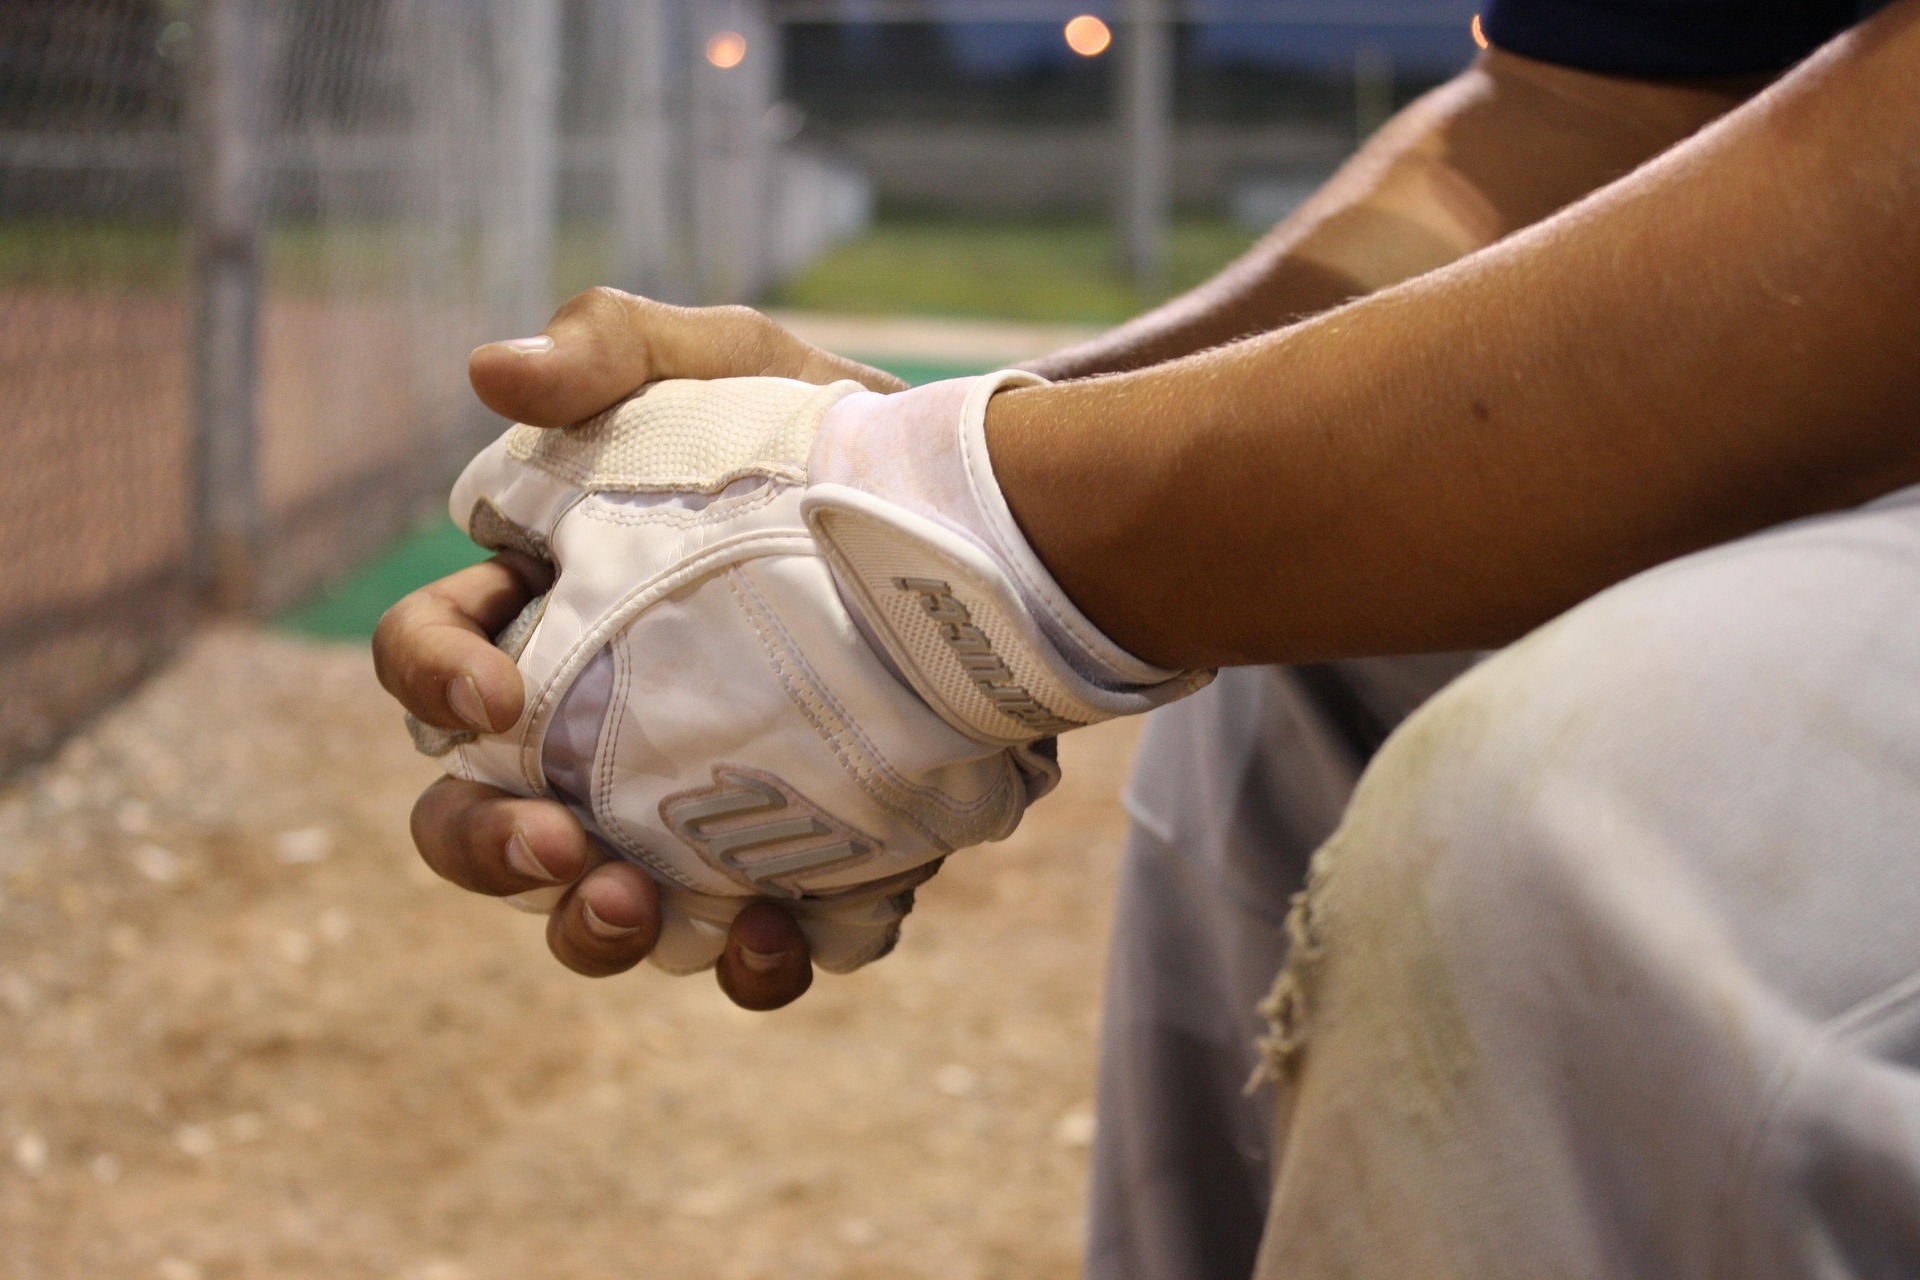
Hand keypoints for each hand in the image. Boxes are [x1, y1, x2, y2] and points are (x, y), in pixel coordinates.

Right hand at [374, 290, 900, 1009]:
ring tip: (642, 908)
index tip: (496, 695)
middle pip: (478, 819)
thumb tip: (492, 372)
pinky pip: (745, 939)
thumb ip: (616, 346)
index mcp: (547, 614)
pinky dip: (752, 959)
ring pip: (596, 904)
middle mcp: (599, 728)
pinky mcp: (794, 853)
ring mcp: (691, 804)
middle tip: (557, 848)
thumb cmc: (829, 433)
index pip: (429, 658)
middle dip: (490, 851)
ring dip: (596, 930)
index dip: (431, 681)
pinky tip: (782, 933)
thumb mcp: (733, 364)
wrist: (984, 519)